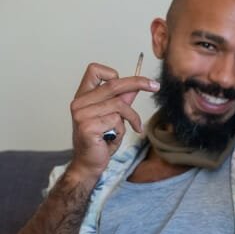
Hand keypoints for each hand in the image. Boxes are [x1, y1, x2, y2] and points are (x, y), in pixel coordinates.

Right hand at [69, 62, 158, 179]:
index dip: (113, 73)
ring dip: (131, 118)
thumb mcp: (114, 115)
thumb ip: (123, 100)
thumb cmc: (101, 140)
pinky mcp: (87, 126)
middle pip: (114, 84)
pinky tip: (114, 137)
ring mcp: (81, 114)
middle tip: (155, 86)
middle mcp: (79, 102)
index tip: (128, 83)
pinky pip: (116, 120)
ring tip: (130, 128)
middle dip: (138, 83)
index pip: (94, 70)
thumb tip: (137, 85)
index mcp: (83, 96)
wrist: (90, 163)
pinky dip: (123, 129)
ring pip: (119, 105)